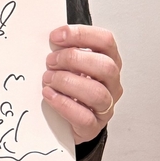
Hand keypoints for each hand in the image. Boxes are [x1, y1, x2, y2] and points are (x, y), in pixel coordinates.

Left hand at [42, 24, 121, 144]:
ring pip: (97, 93)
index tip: (55, 37)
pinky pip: (85, 117)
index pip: (105, 40)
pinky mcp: (94, 126)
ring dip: (67, 82)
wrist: (67, 118)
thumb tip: (49, 39)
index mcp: (108, 60)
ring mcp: (106, 106)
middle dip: (73, 59)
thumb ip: (64, 49)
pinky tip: (50, 95)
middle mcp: (111, 83)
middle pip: (105, 66)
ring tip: (48, 79)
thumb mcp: (69, 62)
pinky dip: (63, 104)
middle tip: (51, 61)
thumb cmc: (69, 84)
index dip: (80, 34)